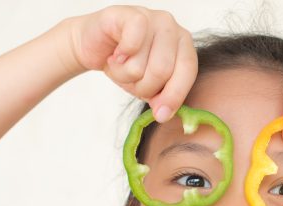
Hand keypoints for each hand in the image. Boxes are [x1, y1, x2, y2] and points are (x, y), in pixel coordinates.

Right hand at [67, 6, 195, 122]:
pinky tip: (115, 55)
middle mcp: (172, 28)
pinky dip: (119, 58)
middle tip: (131, 80)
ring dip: (125, 74)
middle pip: (162, 71)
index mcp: (183, 45)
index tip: (161, 115)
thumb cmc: (126, 65)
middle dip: (142, 86)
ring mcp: (152, 17)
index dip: (174, 96)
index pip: (187, 72)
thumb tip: (164, 113)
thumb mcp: (149, 87)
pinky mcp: (130, 13)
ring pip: (141, 64)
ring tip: (120, 65)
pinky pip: (132, 42)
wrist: (94, 47)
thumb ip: (162, 97)